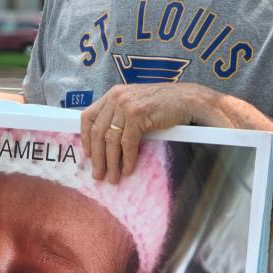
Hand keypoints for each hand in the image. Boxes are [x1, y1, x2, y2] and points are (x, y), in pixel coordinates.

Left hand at [80, 83, 228, 183]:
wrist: (187, 99)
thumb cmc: (163, 105)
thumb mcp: (135, 104)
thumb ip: (120, 115)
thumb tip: (106, 141)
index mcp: (113, 94)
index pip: (88, 116)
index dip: (85, 138)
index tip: (87, 155)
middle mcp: (116, 97)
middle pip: (98, 132)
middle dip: (97, 157)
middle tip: (98, 175)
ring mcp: (126, 105)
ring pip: (111, 140)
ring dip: (111, 163)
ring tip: (112, 178)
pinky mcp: (138, 115)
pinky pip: (128, 143)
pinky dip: (127, 159)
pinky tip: (128, 170)